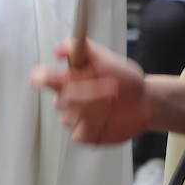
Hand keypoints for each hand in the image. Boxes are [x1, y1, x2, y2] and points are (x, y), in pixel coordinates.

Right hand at [30, 40, 149, 144]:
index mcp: (68, 78)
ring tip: (113, 101)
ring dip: (94, 109)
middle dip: (86, 93)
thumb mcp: (107, 58)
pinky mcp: (83, 135)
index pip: (43, 78)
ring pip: (70, 117)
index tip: (45, 77)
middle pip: (60, 100)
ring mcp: (74, 118)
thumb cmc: (124, 79)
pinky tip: (107, 118)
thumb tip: (58, 49)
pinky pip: (78, 134)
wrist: (143, 101)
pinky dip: (93, 126)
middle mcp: (68, 99)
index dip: (40, 78)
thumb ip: (84, 48)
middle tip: (110, 87)